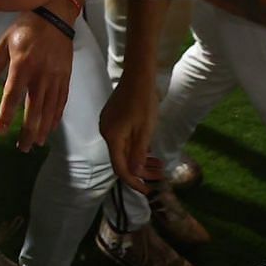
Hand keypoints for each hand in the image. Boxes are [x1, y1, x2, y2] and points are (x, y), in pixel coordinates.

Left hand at [0, 12, 71, 151]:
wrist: (54, 17)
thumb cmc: (26, 28)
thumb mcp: (5, 41)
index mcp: (22, 65)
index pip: (12, 96)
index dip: (7, 115)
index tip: (2, 131)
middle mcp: (40, 75)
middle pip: (34, 109)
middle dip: (28, 131)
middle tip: (22, 147)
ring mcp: (55, 78)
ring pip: (50, 109)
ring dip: (43, 128)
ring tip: (36, 143)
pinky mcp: (65, 77)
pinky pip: (62, 101)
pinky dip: (56, 116)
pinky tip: (51, 127)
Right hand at [97, 69, 162, 194]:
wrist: (138, 76)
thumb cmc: (143, 102)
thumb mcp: (145, 130)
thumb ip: (138, 153)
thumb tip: (135, 173)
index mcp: (112, 137)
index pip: (120, 168)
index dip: (134, 182)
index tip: (148, 190)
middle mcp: (106, 132)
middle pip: (121, 159)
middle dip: (141, 171)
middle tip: (160, 175)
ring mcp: (108, 124)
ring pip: (123, 150)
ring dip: (140, 159)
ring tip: (158, 163)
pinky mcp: (113, 118)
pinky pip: (123, 140)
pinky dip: (135, 148)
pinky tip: (148, 150)